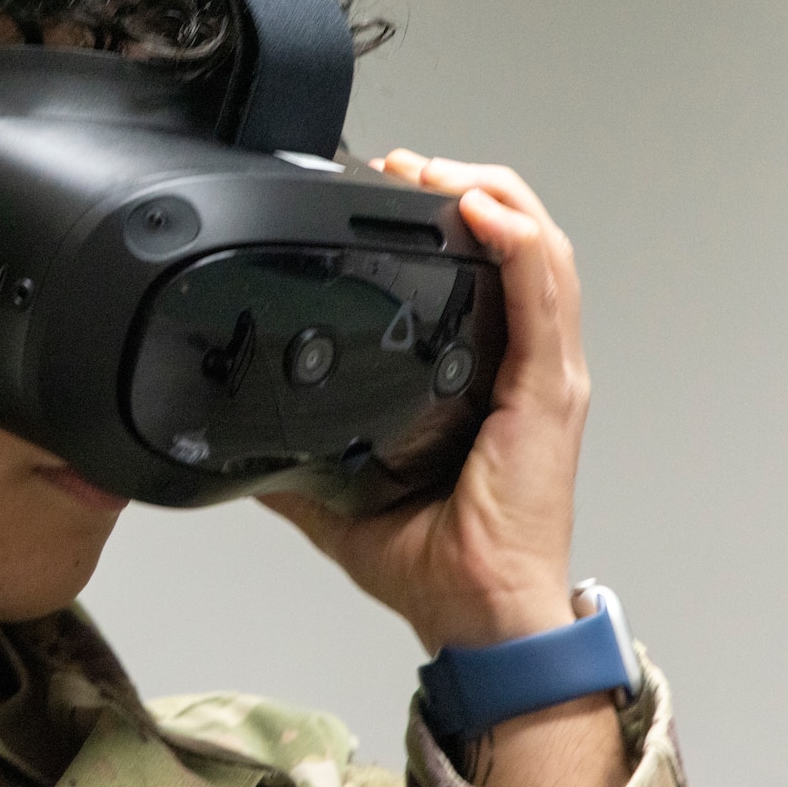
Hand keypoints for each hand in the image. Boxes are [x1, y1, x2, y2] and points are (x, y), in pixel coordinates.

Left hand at [261, 151, 589, 652]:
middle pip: (518, 240)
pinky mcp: (551, 395)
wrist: (481, 620)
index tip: (391, 188)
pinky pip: (547, 297)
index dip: (449, 217)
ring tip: (443, 171)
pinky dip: (521, 243)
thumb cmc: (438, 563)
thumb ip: (298, 459)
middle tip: (407, 166)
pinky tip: (486, 212)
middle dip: (467, 186)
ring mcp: (546, 376)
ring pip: (541, 251)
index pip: (486, 270)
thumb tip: (236, 440)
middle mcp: (526, 366)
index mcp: (490, 377)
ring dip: (494, 196)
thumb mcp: (344, 495)